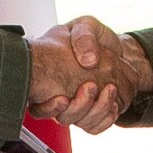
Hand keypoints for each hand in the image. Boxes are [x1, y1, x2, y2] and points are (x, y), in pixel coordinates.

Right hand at [27, 17, 152, 133]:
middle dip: (78, 107)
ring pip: (80, 122)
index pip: (39, 103)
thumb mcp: (86, 26)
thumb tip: (88, 60)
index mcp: (50, 75)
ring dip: (96, 110)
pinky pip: (95, 127)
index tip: (63, 99)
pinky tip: (113, 104)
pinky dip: (106, 118)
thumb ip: (84, 37)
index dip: (48, 107)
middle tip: (91, 86)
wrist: (113, 47)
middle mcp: (59, 94)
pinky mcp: (92, 112)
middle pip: (62, 116)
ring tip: (109, 89)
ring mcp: (76, 105)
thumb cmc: (93, 37)